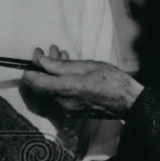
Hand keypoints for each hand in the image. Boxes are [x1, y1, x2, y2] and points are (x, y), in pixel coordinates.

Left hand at [23, 46, 143, 117]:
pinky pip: (60, 94)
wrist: (129, 102)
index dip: (30, 67)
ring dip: (53, 71)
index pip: (35, 82)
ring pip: (51, 88)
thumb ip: (61, 66)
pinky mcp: (73, 110)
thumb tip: (41, 62)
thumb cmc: (112, 81)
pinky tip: (69, 68)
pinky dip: (60, 80)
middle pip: (42, 84)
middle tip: (50, 49)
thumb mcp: (87, 66)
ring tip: (61, 54)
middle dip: (43, 65)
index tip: (35, 54)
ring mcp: (67, 108)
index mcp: (66, 89)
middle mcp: (63, 102)